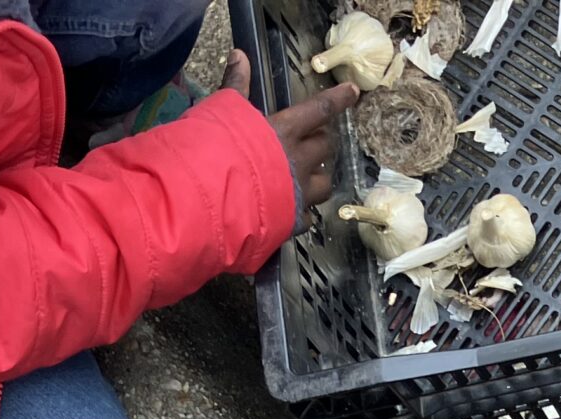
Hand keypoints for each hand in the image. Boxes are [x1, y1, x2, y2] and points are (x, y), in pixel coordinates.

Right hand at [224, 53, 357, 210]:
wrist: (208, 203)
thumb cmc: (214, 152)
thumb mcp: (222, 111)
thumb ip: (235, 85)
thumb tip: (239, 55)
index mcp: (285, 132)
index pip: (319, 109)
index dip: (338, 99)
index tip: (353, 92)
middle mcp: (298, 161)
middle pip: (325, 147)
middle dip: (322, 140)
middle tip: (314, 138)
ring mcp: (298, 194)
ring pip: (324, 183)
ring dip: (319, 175)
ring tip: (307, 174)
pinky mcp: (292, 221)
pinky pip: (308, 215)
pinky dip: (303, 210)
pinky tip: (293, 209)